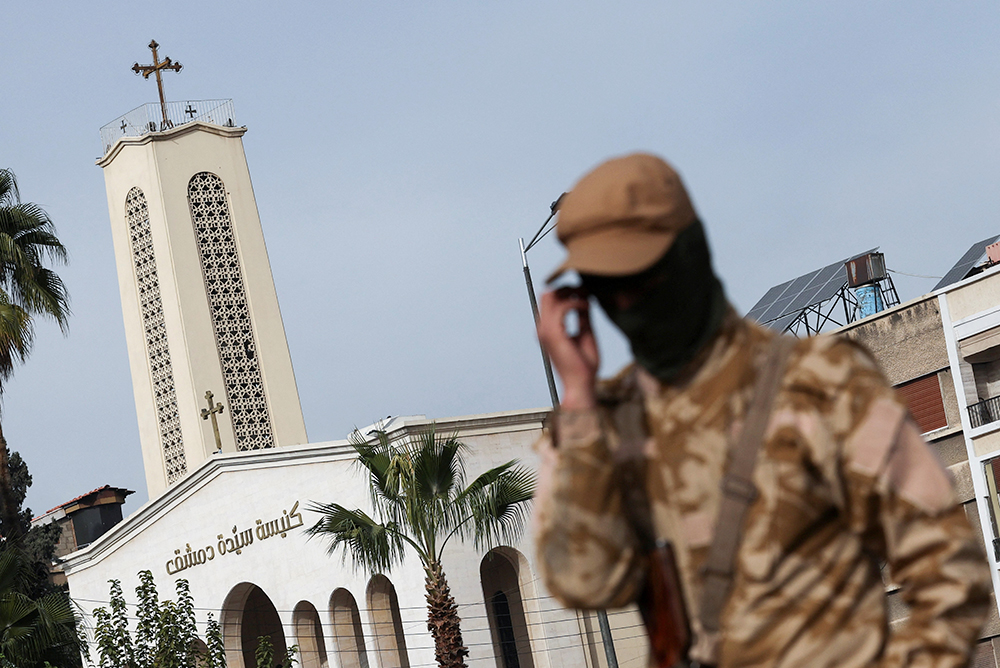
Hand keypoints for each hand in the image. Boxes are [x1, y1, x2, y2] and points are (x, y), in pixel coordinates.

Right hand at [537, 288, 599, 409]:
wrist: (581, 384)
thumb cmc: (584, 366)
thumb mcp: (585, 334)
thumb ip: (583, 318)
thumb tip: (585, 301)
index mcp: (548, 330)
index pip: (549, 301)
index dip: (565, 291)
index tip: (583, 291)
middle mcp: (543, 328)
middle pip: (547, 294)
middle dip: (566, 288)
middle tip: (584, 291)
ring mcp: (546, 330)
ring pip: (552, 296)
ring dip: (571, 292)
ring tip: (587, 299)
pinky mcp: (554, 333)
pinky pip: (563, 307)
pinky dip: (576, 303)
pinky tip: (587, 307)